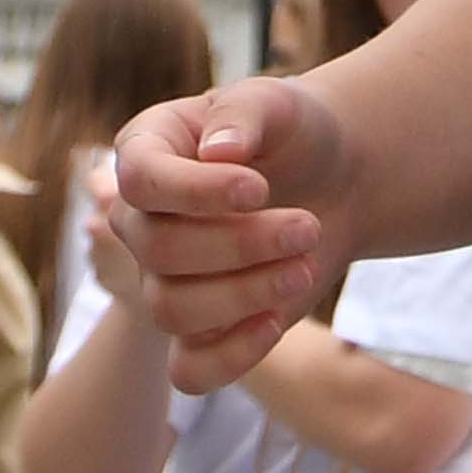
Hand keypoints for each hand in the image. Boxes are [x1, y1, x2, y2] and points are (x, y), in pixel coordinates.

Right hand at [93, 80, 352, 389]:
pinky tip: (277, 322)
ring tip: (306, 266)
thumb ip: (244, 112)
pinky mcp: (199, 329)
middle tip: (308, 225)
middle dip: (242, 245)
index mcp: (144, 151)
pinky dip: (231, 356)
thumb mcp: (276, 102)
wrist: (331, 182)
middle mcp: (140, 219)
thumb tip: (216, 153)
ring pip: (171, 310)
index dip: (195, 192)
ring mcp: (164, 277)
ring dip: (246, 295)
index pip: (140, 181)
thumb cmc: (292, 133)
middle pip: (159, 251)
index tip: (259, 188)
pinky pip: (189, 370)